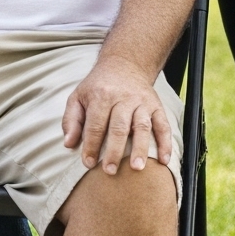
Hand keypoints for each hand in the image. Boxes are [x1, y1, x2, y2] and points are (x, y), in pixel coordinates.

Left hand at [61, 55, 173, 173]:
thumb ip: (71, 120)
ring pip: (142, 127)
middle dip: (114, 151)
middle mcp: (123, 98)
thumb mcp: (78, 97)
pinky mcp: (156, 106)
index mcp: (101, 96)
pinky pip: (163, 125)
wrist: (124, 64)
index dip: (91, 145)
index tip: (88, 163)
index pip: (95, 124)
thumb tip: (68, 144)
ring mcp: (142, 102)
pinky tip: (164, 161)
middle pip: (119, 127)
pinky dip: (165, 143)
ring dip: (140, 148)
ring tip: (137, 168)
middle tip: (109, 171)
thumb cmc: (97, 86)